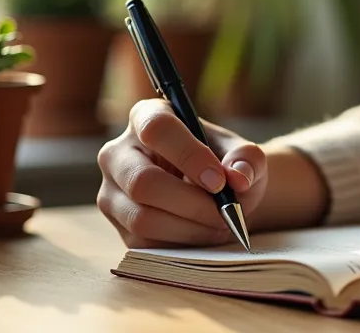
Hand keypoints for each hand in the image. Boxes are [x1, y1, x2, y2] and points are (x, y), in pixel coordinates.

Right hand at [97, 99, 268, 247]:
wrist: (216, 192)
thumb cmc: (223, 163)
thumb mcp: (243, 154)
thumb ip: (247, 159)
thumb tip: (239, 177)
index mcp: (147, 117)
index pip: (157, 129)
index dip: (189, 155)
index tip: (220, 181)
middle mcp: (118, 152)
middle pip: (142, 181)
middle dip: (191, 202)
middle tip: (225, 211)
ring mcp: (111, 189)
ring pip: (141, 217)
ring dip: (189, 227)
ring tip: (221, 223)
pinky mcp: (117, 223)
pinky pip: (144, 241)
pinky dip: (181, 242)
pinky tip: (204, 232)